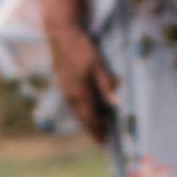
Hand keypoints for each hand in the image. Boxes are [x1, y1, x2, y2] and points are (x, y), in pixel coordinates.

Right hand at [46, 22, 118, 142]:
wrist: (61, 35)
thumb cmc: (82, 49)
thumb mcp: (98, 65)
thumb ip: (106, 85)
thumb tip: (115, 104)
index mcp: (79, 92)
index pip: (90, 118)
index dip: (98, 130)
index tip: (105, 142)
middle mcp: (69, 95)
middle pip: (81, 118)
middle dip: (92, 129)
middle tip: (102, 138)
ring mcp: (64, 89)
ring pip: (76, 111)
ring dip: (86, 120)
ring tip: (98, 125)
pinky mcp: (62, 83)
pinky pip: (72, 103)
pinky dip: (80, 110)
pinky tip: (87, 108)